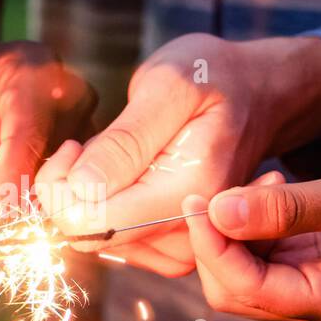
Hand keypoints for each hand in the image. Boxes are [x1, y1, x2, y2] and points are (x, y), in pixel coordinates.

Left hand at [36, 34, 320, 276]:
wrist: (259, 94)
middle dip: (67, 193)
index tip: (74, 146)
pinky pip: (114, 240)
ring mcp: (184, 243)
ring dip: (84, 199)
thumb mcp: (169, 85)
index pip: (93, 225)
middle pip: (89, 238)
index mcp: (186, 193)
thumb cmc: (214, 77)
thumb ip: (126, 140)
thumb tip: (80, 188)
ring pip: (96, 241)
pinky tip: (115, 173)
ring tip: (107, 152)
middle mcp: (188, 230)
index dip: (61, 190)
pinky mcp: (173, 243)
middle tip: (82, 144)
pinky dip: (101, 207)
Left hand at [184, 145, 320, 320]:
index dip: (211, 247)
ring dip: (238, 231)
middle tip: (224, 189)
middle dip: (218, 243)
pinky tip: (276, 189)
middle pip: (236, 292)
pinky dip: (256, 227)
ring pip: (246, 276)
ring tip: (270, 181)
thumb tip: (217, 211)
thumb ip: (286, 208)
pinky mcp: (317, 272)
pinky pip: (266, 259)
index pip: (245, 289)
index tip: (198, 198)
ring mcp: (319, 294)